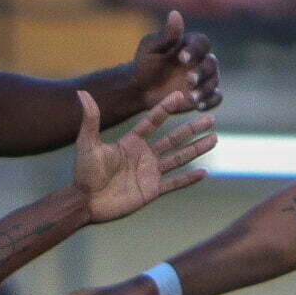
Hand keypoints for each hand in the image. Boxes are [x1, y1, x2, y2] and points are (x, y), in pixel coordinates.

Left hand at [69, 89, 216, 223]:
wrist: (85, 202)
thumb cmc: (84, 172)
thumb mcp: (87, 143)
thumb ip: (90, 119)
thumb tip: (81, 93)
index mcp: (131, 142)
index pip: (153, 121)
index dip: (166, 108)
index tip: (181, 95)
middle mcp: (143, 155)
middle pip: (173, 138)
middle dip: (191, 129)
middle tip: (210, 118)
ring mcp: (149, 173)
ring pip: (178, 158)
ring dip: (196, 149)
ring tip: (214, 139)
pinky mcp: (151, 190)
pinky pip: (174, 183)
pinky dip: (188, 179)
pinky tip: (203, 172)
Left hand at [127, 9, 221, 113]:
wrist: (142, 88)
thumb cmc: (145, 64)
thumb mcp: (151, 47)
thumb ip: (166, 34)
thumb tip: (174, 13)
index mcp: (191, 44)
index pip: (202, 43)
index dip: (195, 50)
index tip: (181, 58)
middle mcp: (202, 60)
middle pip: (211, 64)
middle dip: (201, 73)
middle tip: (188, 81)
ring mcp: (204, 78)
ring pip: (214, 82)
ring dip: (204, 90)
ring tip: (190, 97)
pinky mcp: (204, 95)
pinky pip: (216, 98)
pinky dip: (211, 102)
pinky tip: (198, 106)